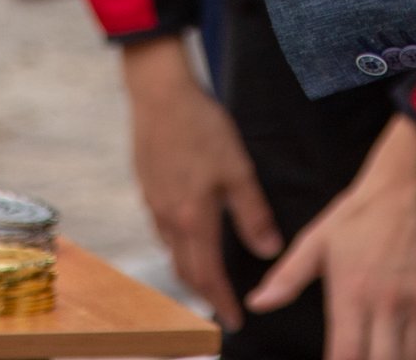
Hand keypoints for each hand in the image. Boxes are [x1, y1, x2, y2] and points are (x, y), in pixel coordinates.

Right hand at [121, 36, 281, 328]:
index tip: (235, 321)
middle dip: (205, 294)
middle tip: (223, 307)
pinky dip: (178, 246)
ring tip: (209, 277)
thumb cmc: (201, 127)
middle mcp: (168, 219)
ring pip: (171, 252)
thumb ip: (253, 213)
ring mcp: (153, 204)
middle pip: (185, 271)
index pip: (208, 275)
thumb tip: (269, 250)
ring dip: (190, 271)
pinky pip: (162, 231)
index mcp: (193, 219)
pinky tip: (189, 235)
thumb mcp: (237, 169)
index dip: (222, 301)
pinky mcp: (147, 187)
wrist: (159, 94)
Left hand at [249, 116, 415, 359]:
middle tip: (359, 359)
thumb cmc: (360, 215)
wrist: (412, 186)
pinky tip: (410, 357)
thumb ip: (287, 278)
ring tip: (382, 357)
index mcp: (353, 290)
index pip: (346, 354)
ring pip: (414, 359)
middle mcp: (388, 301)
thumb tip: (256, 303)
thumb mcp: (317, 241)